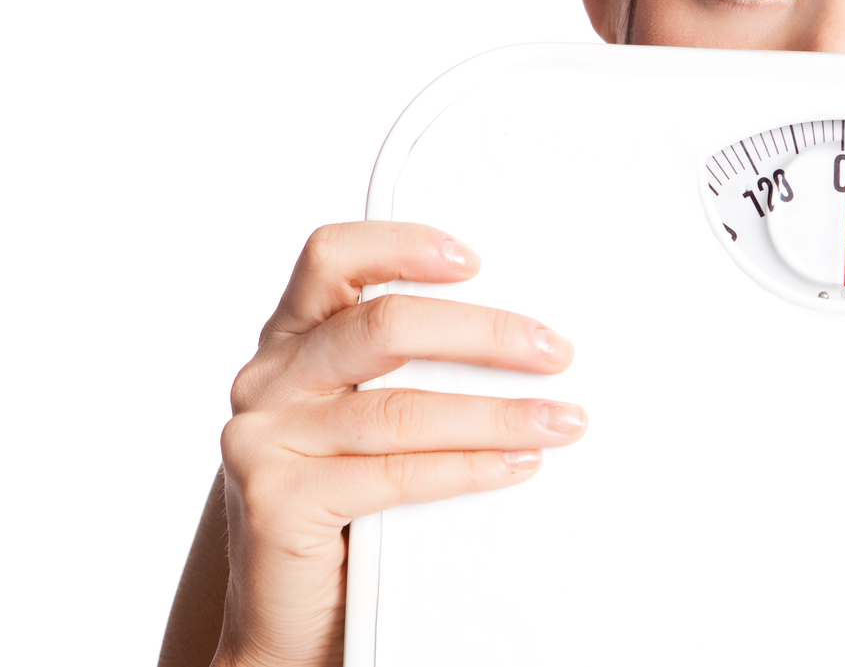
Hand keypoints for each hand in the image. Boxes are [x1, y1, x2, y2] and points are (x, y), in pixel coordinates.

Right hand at [214, 222, 587, 666]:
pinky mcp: (275, 501)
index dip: (401, 245)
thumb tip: (532, 333)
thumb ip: (408, 368)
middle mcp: (267, 379)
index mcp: (292, 339)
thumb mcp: (369, 416)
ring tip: (562, 420)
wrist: (289, 619)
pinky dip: (467, 468)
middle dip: (483, 333)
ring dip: (495, 412)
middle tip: (556, 351)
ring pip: (399, 407)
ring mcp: (263, 440)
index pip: (330, 257)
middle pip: (381, 327)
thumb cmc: (350, 502)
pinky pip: (392, 474)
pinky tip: (518, 465)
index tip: (478, 259)